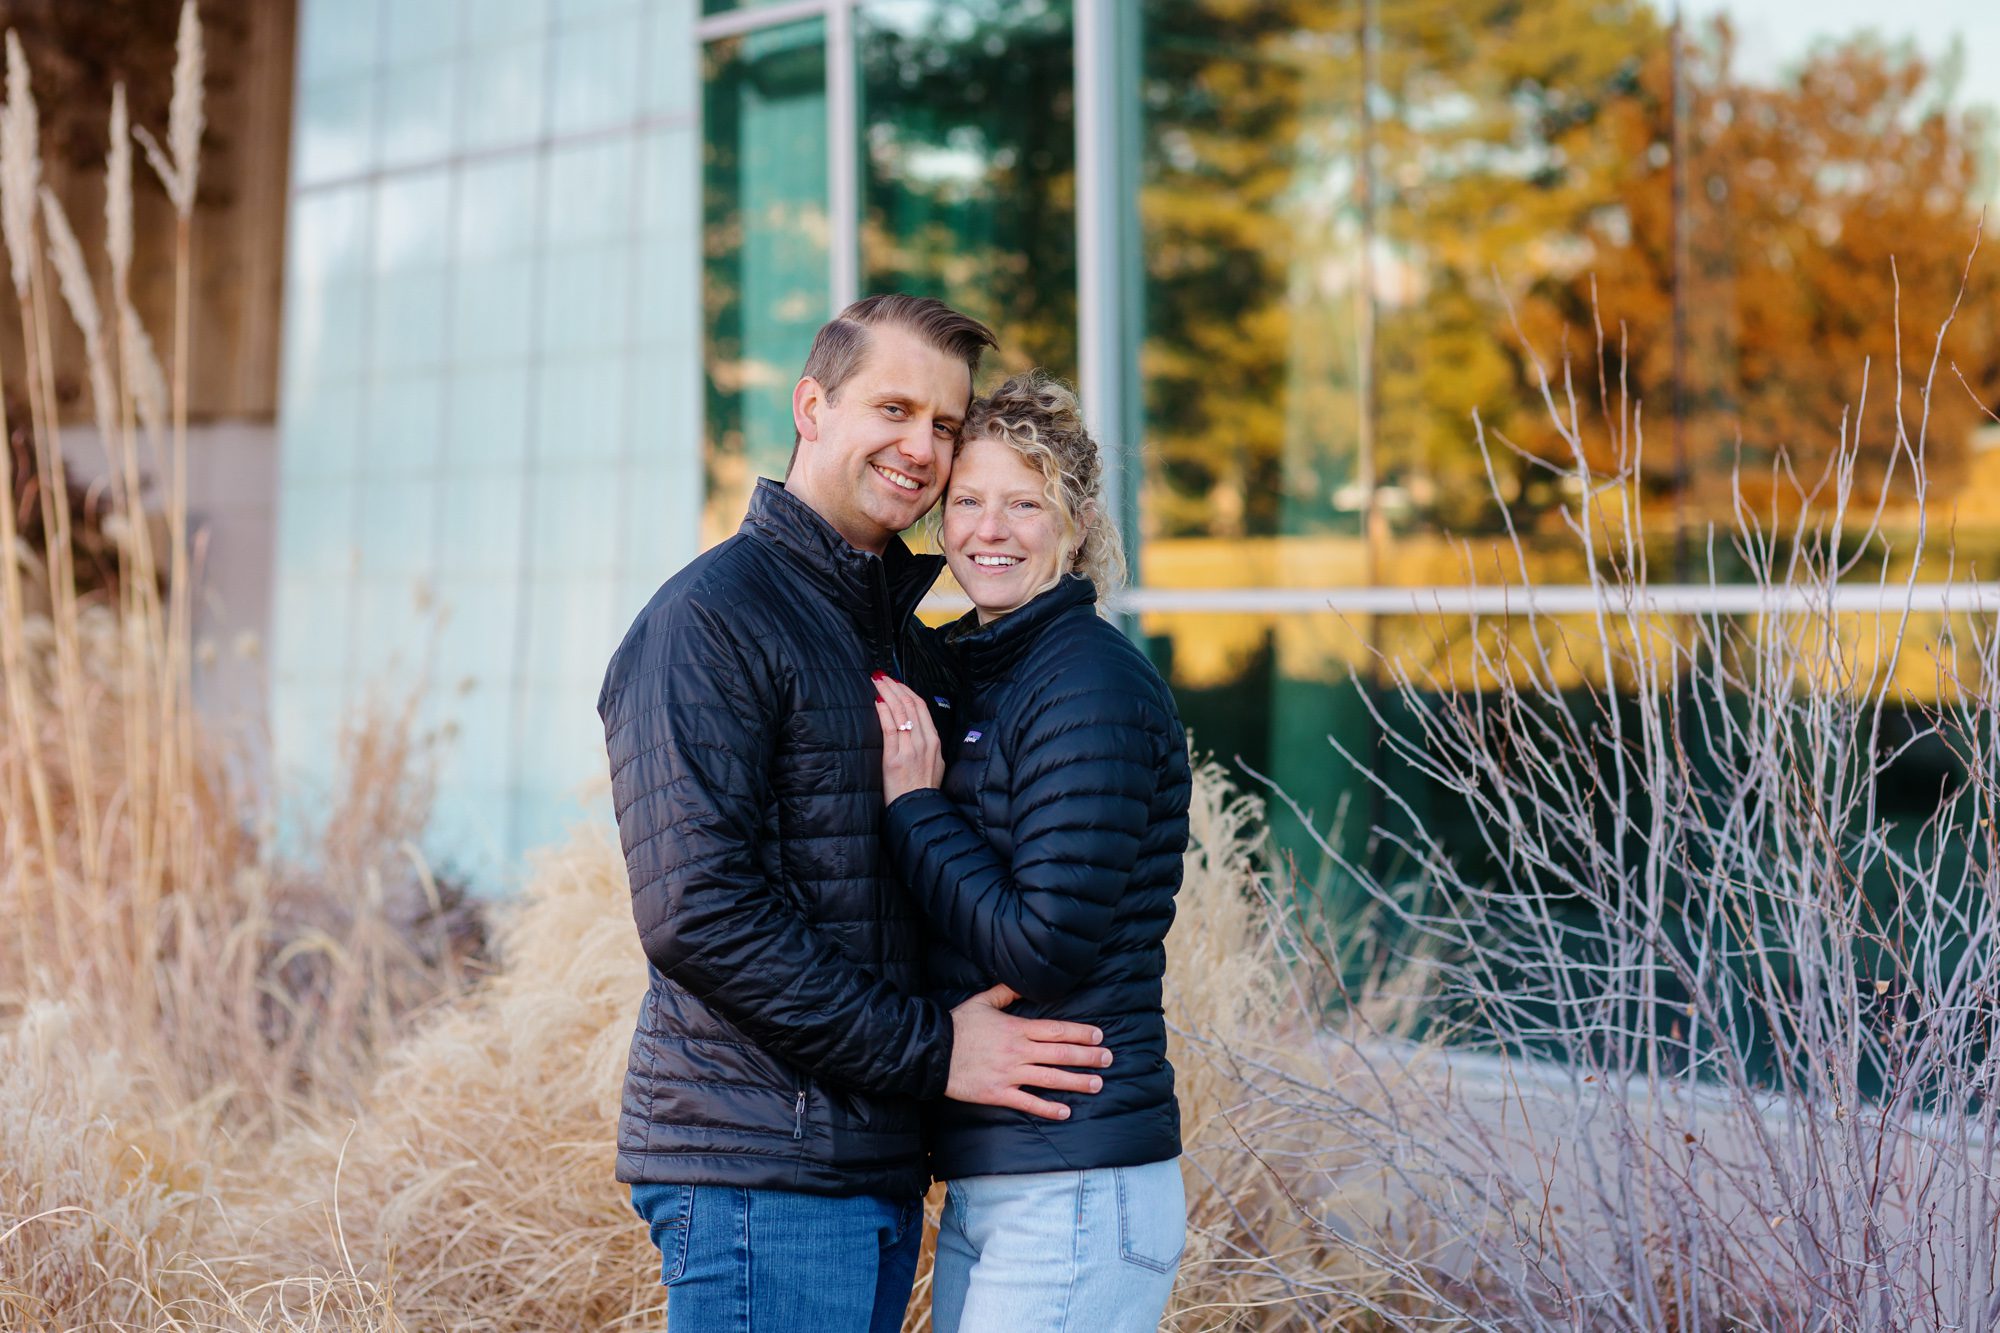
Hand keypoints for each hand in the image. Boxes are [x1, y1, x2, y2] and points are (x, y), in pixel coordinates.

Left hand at [874, 674, 942, 803]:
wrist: (919, 810)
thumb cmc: (922, 790)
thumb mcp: (934, 763)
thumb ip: (926, 745)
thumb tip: (913, 730)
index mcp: (934, 741)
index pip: (921, 706)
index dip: (907, 690)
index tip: (895, 682)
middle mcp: (925, 742)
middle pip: (910, 704)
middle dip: (895, 686)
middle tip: (881, 676)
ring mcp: (911, 749)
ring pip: (901, 712)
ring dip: (887, 693)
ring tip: (876, 682)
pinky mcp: (895, 759)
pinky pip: (890, 729)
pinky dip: (883, 711)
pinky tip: (877, 701)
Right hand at [946, 983, 1113, 1119]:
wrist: (932, 1052)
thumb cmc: (957, 1025)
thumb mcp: (981, 1002)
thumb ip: (1004, 992)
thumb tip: (1022, 981)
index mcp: (1016, 1028)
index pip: (1056, 1030)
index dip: (1080, 1033)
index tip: (1099, 1035)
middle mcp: (1018, 1050)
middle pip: (1060, 1053)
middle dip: (1088, 1057)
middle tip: (1108, 1059)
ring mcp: (1009, 1073)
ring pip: (1050, 1078)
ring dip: (1076, 1081)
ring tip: (1097, 1084)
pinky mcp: (998, 1093)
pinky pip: (1028, 1102)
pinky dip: (1048, 1108)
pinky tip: (1065, 1111)